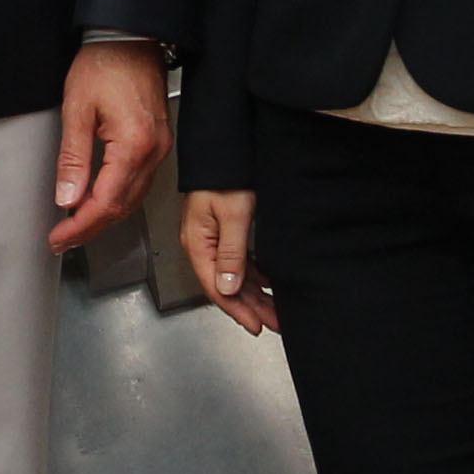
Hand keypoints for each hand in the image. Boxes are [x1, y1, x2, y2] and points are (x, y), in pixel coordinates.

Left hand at [52, 40, 171, 253]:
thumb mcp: (77, 109)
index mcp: (133, 145)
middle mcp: (153, 151)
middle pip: (122, 207)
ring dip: (104, 216)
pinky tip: (98, 201)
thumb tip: (67, 197)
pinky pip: (139, 182)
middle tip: (63, 239)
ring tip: (76, 226)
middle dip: (91, 227)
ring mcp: (159, 148)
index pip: (106, 202)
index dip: (80, 226)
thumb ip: (72, 158)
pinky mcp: (157, 142)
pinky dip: (117, 198)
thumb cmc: (105, 63)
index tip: (59, 237)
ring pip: (133, 198)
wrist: (131, 38)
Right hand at [179, 189, 277, 333]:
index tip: (256, 325)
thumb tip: (227, 289)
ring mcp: (212, 238)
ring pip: (234, 275)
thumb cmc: (225, 176)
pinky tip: (267, 284)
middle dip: (251, 307)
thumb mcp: (232, 216)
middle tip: (274, 323)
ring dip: (255, 294)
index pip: (217, 288)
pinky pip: (239, 261)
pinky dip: (254, 275)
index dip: (237, 310)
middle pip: (227, 286)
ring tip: (275, 309)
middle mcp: (203, 244)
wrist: (224, 148)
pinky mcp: (224, 230)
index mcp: (198, 243)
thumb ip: (231, 253)